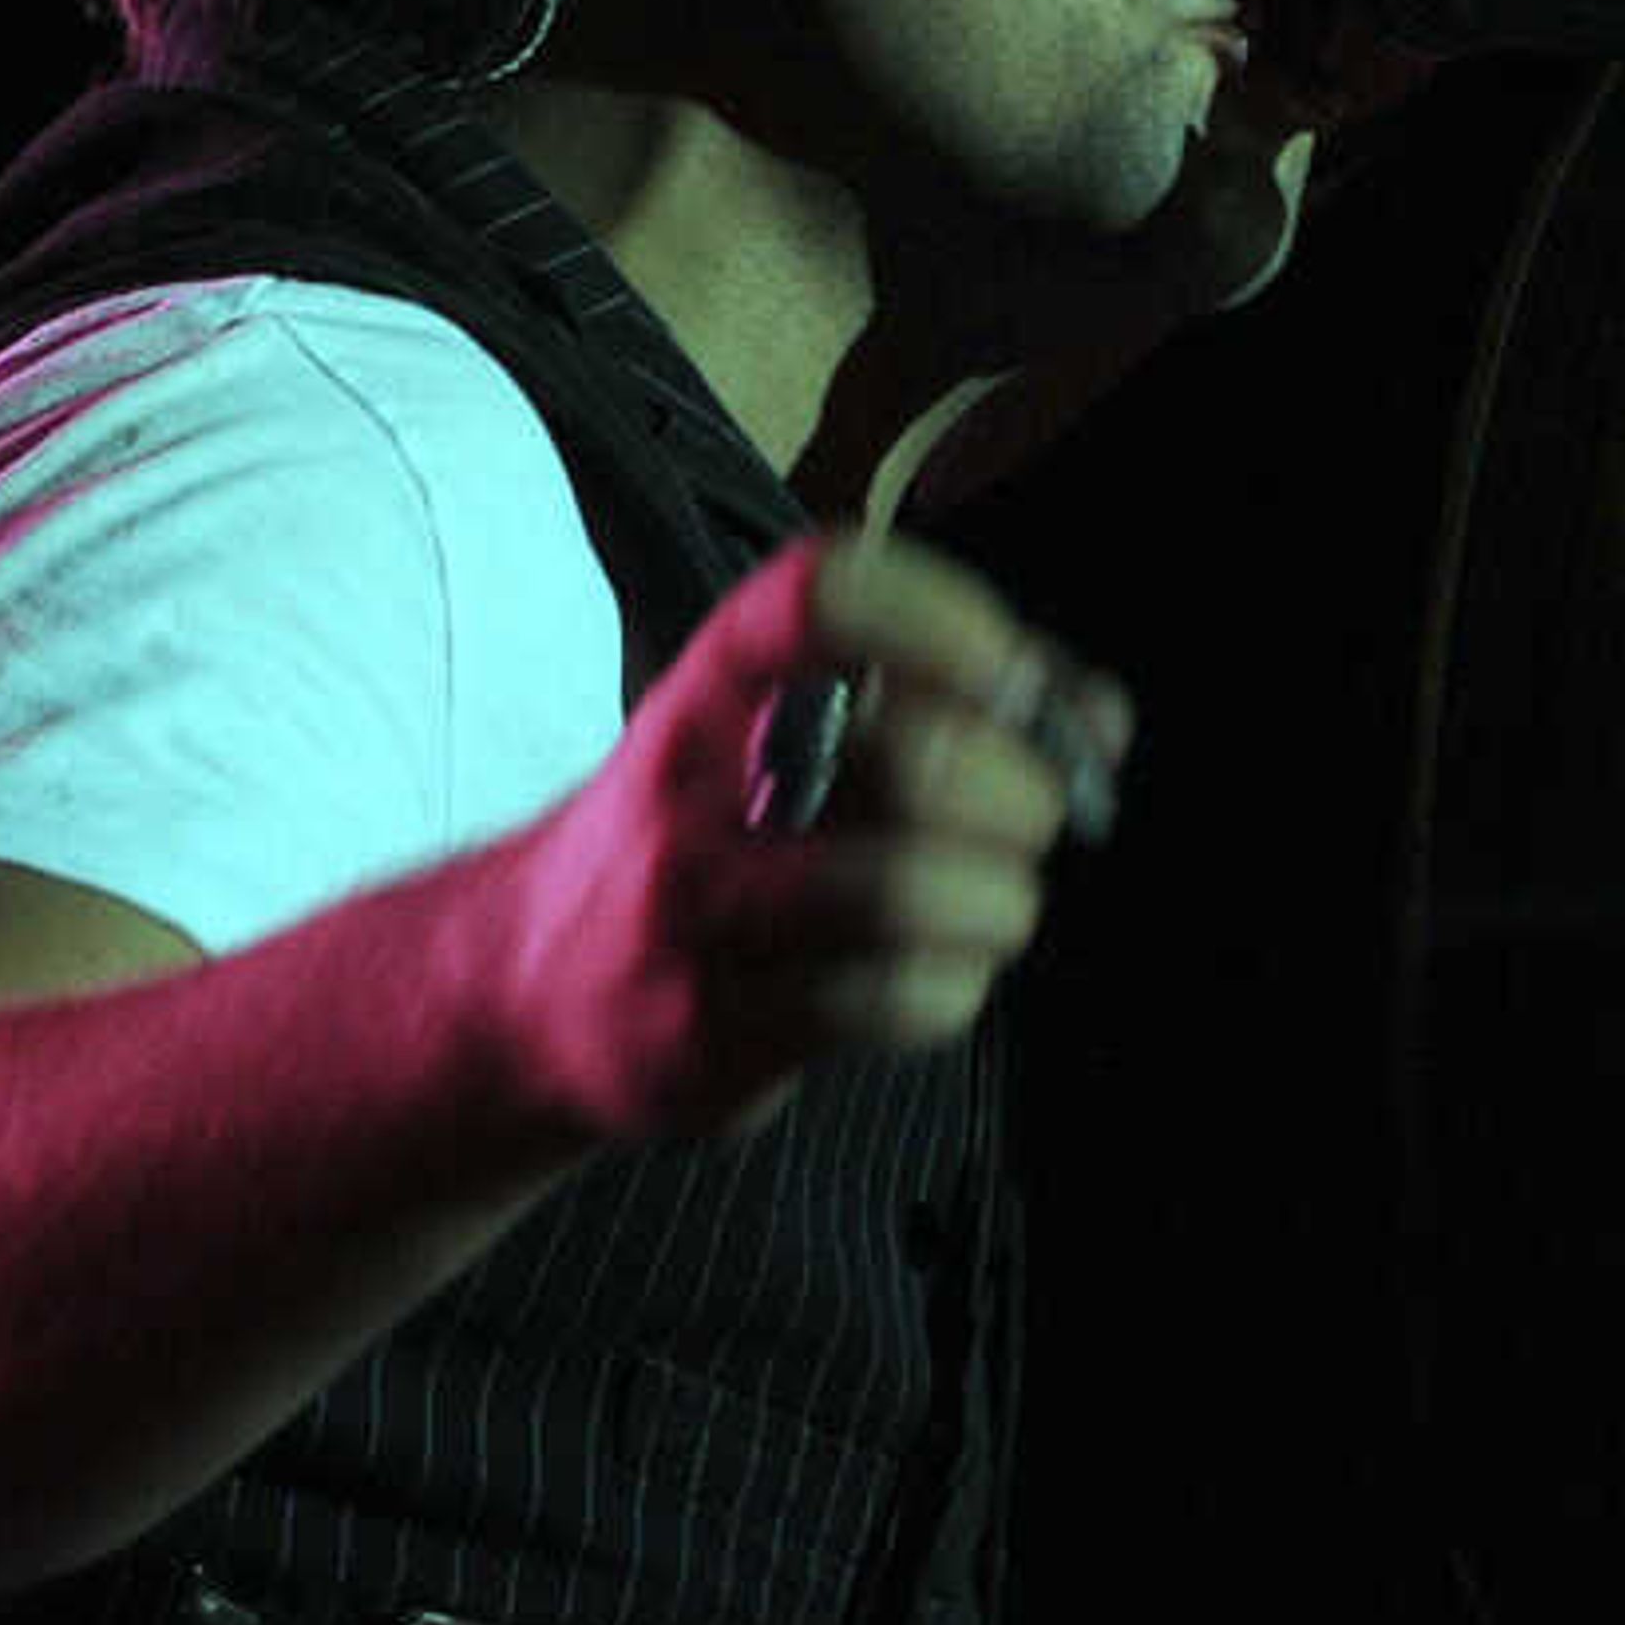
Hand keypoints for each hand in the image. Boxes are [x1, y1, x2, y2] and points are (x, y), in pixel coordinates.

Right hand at [500, 532, 1129, 1142]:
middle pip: (911, 757)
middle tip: (1031, 820)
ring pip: (903, 891)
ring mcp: (694, 910)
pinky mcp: (708, 1029)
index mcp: (715, 682)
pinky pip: (885, 1000)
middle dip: (1022, 792)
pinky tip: (938, 977)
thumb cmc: (709, 836)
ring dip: (1000, 901)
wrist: (526, 983)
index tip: (1010, 669)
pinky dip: (952, 987)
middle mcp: (692, 782)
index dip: (944, 615)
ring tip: (997, 905)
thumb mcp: (784, 738)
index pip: (822, 595)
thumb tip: (1098, 719)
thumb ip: (946, 701)